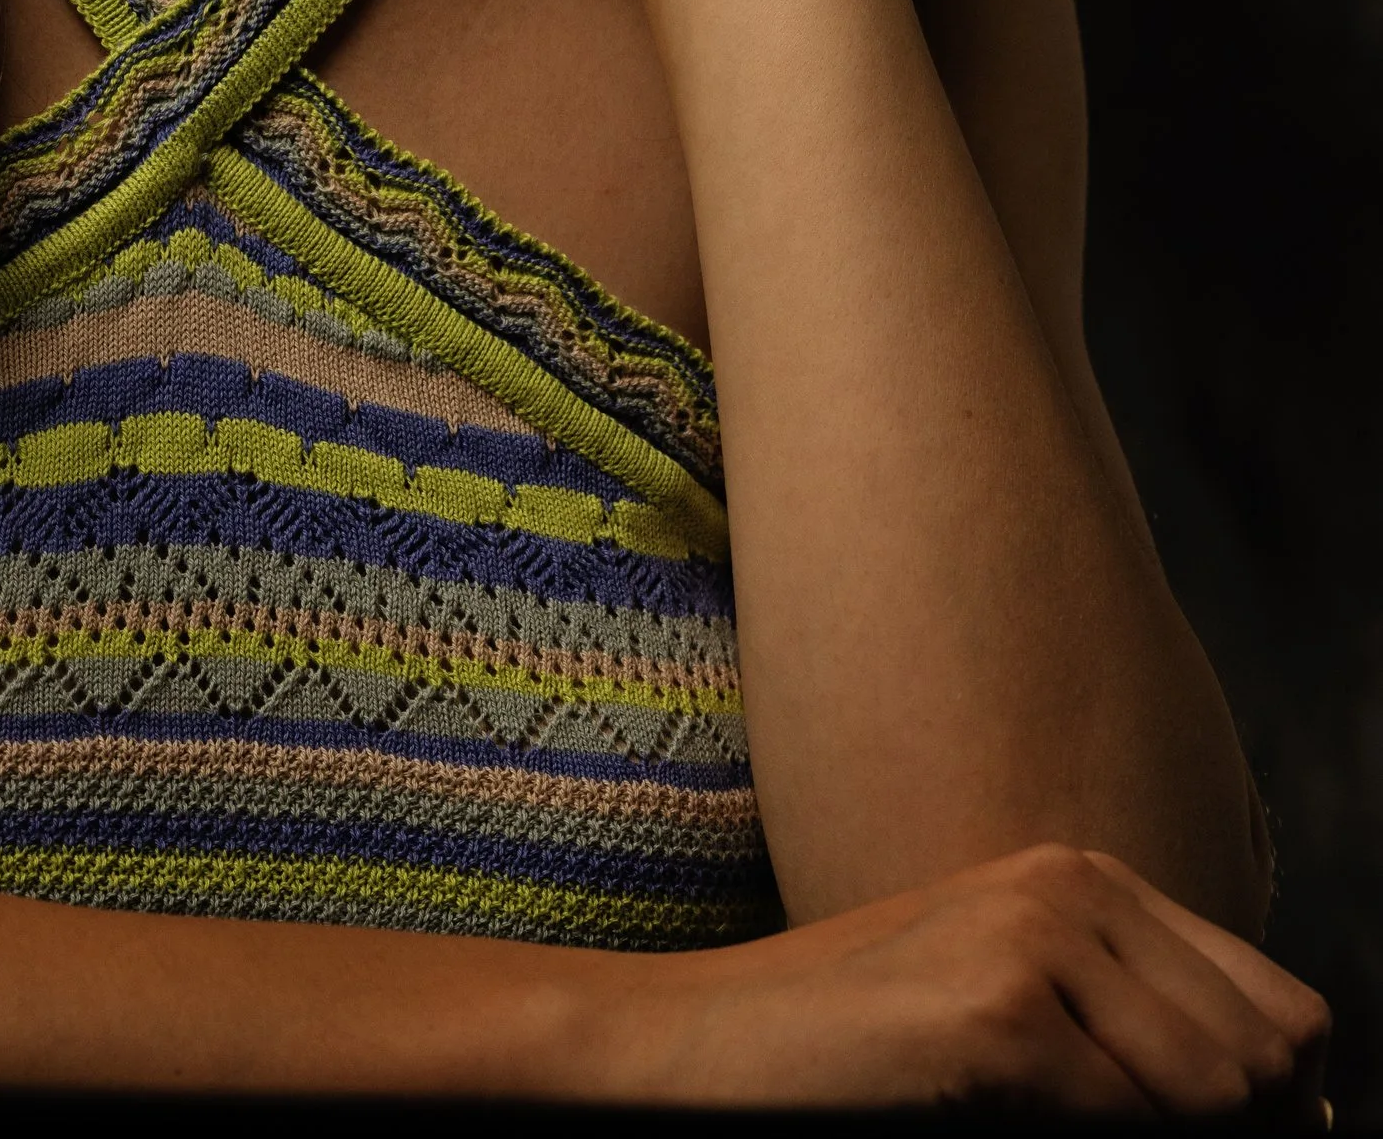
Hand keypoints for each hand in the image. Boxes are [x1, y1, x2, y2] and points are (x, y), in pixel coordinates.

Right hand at [632, 844, 1329, 1116]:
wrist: (696, 1049)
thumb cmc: (851, 1056)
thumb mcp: (1018, 1024)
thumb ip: (1138, 1037)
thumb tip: (1297, 1110)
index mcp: (1086, 879)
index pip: (1282, 1012)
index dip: (1277, 1105)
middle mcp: (1073, 884)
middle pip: (1268, 1061)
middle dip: (1231, 1136)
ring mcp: (1036, 938)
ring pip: (1217, 1101)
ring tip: (1052, 1136)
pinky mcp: (999, 1014)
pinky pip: (1132, 1128)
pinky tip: (1003, 1134)